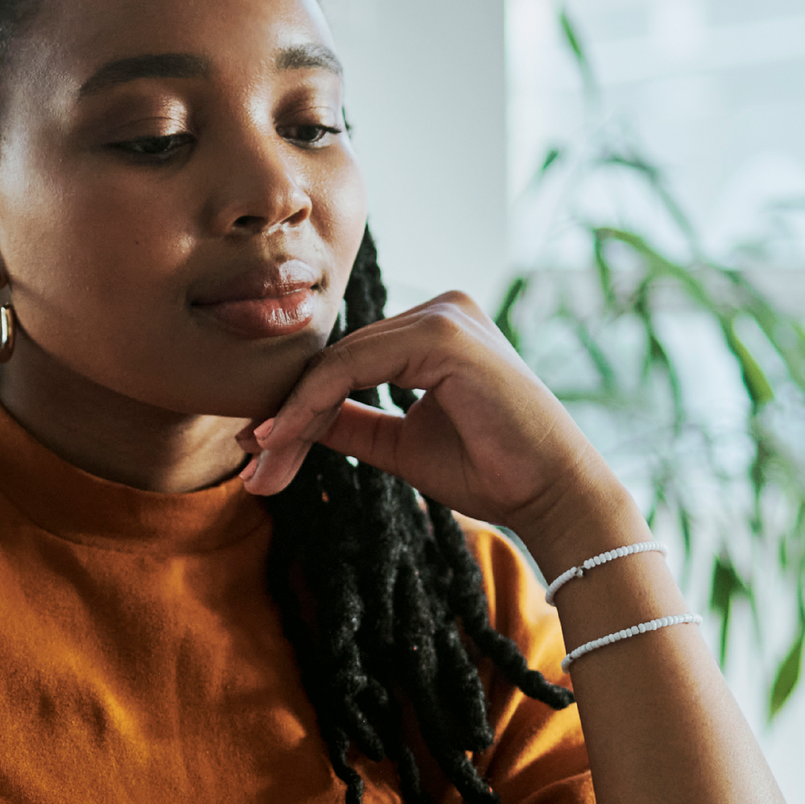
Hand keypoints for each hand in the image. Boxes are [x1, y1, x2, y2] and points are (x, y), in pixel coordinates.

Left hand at [234, 292, 610, 542]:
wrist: (550, 494)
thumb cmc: (492, 471)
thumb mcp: (401, 445)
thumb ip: (352, 423)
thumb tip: (289, 421)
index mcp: (434, 331)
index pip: (348, 363)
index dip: (298, 408)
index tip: (262, 455)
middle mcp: (439, 309)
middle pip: (337, 360)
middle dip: (290, 418)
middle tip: (254, 472)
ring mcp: (442, 315)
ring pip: (338, 362)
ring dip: (294, 417)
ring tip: (263, 466)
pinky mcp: (441, 333)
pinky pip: (354, 365)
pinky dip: (314, 403)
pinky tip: (286, 438)